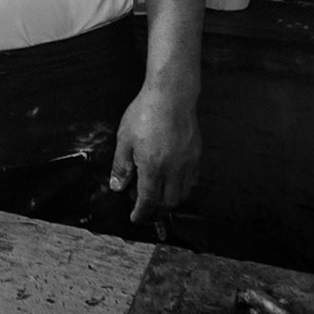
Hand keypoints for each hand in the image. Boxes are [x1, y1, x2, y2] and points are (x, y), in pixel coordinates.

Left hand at [108, 85, 200, 222]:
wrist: (171, 95)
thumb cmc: (146, 113)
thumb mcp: (125, 139)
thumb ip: (121, 166)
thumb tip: (117, 187)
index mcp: (153, 167)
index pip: (148, 201)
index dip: (141, 213)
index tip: (135, 218)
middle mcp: (174, 169)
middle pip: (168, 202)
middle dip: (156, 212)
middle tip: (146, 211)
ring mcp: (188, 163)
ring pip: (183, 194)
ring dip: (170, 202)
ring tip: (159, 199)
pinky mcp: (196, 155)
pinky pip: (192, 180)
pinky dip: (183, 188)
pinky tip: (173, 182)